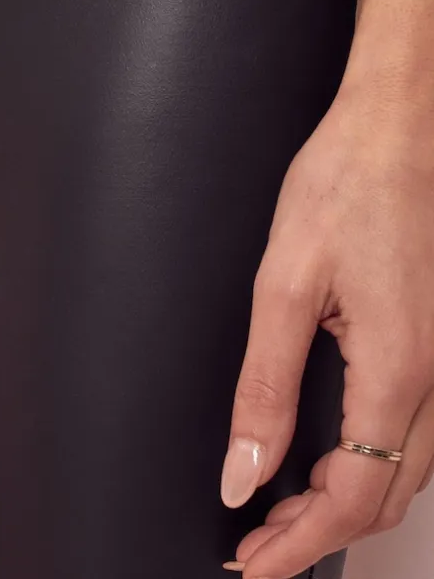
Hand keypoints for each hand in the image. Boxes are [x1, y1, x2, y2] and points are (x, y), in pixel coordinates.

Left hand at [219, 71, 433, 578]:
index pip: (353, 499)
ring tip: (283, 511)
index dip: (299, 545)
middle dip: (320, 533)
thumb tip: (244, 471)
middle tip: (256, 544)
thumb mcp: (285, 280)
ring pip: (412, 472)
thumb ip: (264, 385)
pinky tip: (335, 458)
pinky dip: (377, 465)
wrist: (404, 124)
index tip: (251, 566)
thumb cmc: (346, 182)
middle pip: (388, 497)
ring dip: (350, 502)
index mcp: (398, 370)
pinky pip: (421, 433)